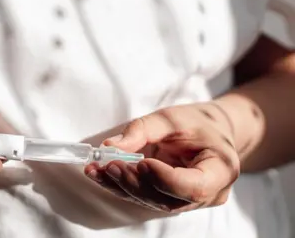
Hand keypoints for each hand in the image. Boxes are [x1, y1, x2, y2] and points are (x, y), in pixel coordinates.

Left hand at [84, 103, 239, 212]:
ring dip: (121, 186)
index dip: (165, 179)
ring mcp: (188, 201)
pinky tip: (99, 174)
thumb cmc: (197, 123)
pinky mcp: (169, 200)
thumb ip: (141, 130)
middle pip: (168, 198)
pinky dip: (120, 186)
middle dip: (134, 182)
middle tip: (109, 164)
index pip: (193, 186)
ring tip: (97, 169)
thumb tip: (109, 147)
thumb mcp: (172, 117)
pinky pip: (144, 197)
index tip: (141, 162)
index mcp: (221, 170)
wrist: (210, 132)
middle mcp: (208, 193)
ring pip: (152, 201)